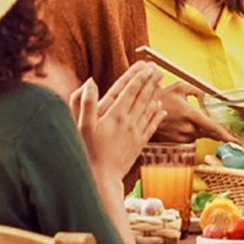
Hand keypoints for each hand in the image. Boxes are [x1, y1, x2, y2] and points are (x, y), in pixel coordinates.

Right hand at [71, 62, 165, 180]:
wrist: (102, 177)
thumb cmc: (87, 152)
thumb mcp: (82, 126)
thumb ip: (86, 103)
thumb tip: (90, 82)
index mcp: (115, 115)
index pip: (130, 90)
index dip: (139, 77)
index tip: (147, 67)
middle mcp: (129, 121)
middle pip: (143, 97)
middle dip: (151, 81)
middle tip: (158, 69)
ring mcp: (136, 132)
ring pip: (149, 109)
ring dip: (155, 95)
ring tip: (161, 84)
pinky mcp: (139, 143)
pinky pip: (151, 125)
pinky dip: (157, 115)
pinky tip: (162, 109)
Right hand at [151, 81, 241, 144]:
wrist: (140, 111)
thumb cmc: (161, 97)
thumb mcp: (180, 87)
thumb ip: (198, 90)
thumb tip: (209, 95)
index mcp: (191, 115)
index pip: (213, 128)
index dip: (227, 136)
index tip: (236, 142)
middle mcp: (187, 129)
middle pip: (210, 133)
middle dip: (217, 131)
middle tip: (224, 129)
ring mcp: (180, 138)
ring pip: (199, 135)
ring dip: (200, 129)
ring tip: (187, 119)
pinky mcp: (174, 143)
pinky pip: (189, 139)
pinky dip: (190, 133)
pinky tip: (182, 125)